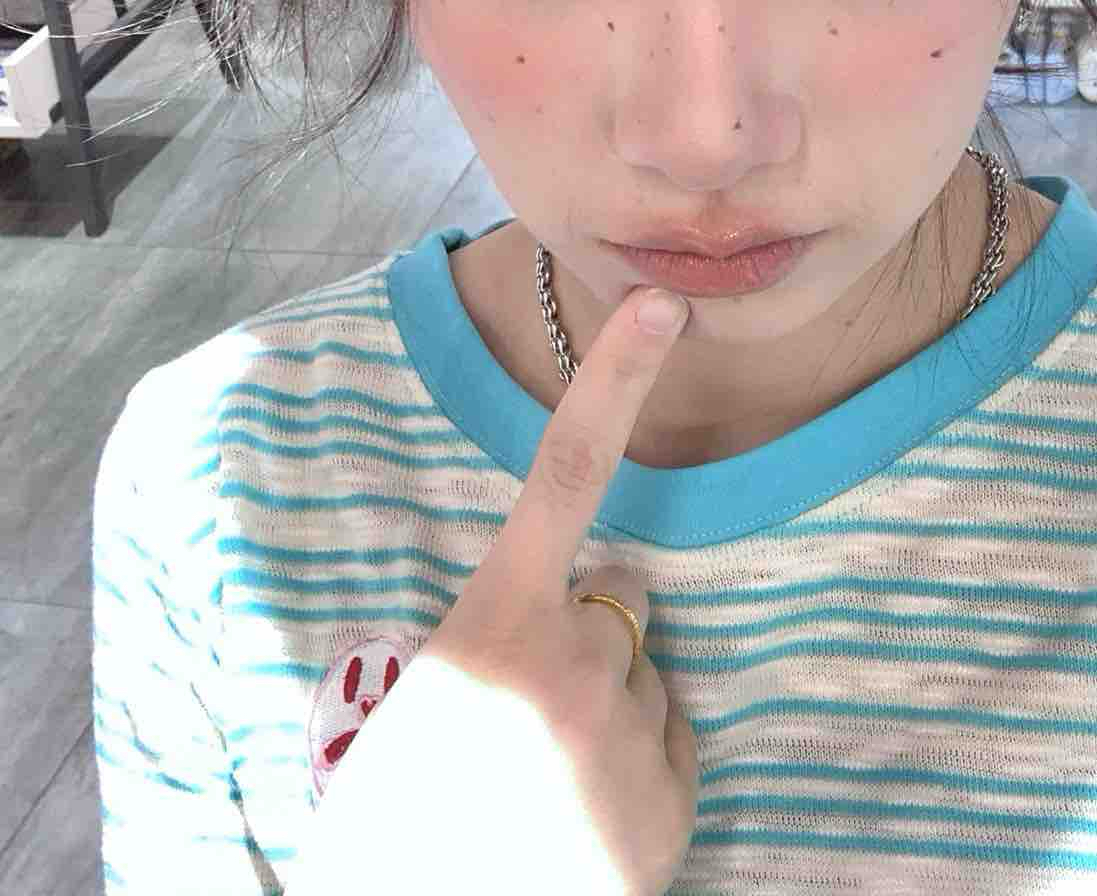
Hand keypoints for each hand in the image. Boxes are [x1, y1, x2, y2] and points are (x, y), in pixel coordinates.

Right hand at [285, 285, 697, 895]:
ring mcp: (627, 744)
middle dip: (589, 632)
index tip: (665, 304)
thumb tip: (600, 592)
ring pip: (646, 674)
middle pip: (621, 598)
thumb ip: (504, 625)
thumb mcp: (426, 693)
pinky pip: (672, 741)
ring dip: (609, 708)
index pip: (566, 474)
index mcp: (496, 627)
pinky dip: (638, 769)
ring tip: (541, 781)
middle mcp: (573, 671)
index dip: (617, 378)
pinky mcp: (670, 812)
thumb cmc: (398, 815)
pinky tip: (580, 819)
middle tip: (520, 716)